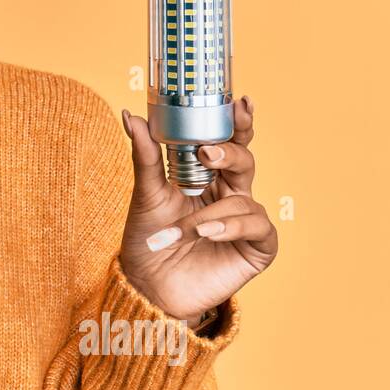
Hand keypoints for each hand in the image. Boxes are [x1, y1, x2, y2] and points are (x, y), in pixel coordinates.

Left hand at [117, 95, 277, 325]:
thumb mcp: (146, 194)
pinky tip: (208, 233)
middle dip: (231, 152)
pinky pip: (258, 226)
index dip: (238, 121)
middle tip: (208, 152)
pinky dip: (232, 226)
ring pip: (245, 198)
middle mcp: (230, 195)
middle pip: (245, 161)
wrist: (148, 287)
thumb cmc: (148, 240)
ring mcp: (244, 221)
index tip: (239, 101)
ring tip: (189, 229)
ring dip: (212, 212)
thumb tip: (132, 116)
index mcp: (207, 177)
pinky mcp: (255, 248)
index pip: (228, 142)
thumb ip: (145, 156)